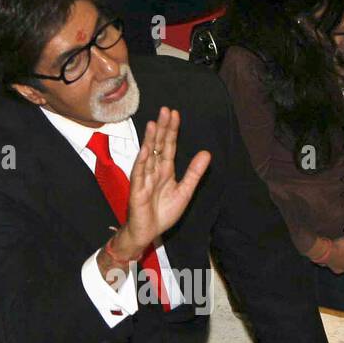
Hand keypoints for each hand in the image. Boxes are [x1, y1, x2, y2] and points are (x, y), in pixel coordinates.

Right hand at [115, 107, 210, 257]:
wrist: (148, 232)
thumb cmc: (163, 213)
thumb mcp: (185, 191)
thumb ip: (194, 173)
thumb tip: (206, 153)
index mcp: (165, 170)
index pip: (169, 146)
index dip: (172, 130)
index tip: (175, 114)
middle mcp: (154, 170)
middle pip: (158, 145)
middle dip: (162, 128)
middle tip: (166, 110)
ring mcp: (144, 178)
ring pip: (148, 155)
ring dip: (150, 140)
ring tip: (155, 123)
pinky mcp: (137, 189)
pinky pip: (140, 173)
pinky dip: (142, 160)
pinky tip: (145, 149)